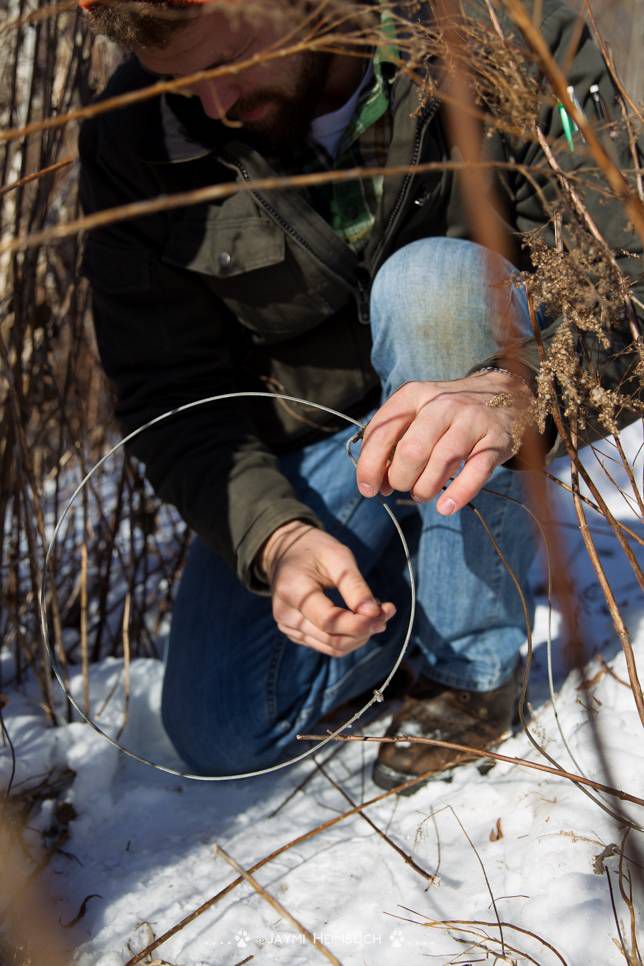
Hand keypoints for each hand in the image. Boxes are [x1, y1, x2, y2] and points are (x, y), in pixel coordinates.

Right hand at [260, 520, 395, 655]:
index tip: (385, 612)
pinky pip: (328, 645)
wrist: (285, 551)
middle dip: (365, 630)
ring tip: (378, 613)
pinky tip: (361, 617)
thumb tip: (374, 614)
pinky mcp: (296, 634)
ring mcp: (288, 627)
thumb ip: (355, 587)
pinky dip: (350, 636)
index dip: (359, 623)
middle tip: (388, 611)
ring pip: (333, 648)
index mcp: (292, 591)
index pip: (329, 621)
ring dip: (361, 636)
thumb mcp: (338, 557)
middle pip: (333, 640)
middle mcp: (285, 615)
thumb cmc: (314, 549)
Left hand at [356, 370, 533, 512]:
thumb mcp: (415, 413)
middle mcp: (442, 404)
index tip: (369, 488)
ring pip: (442, 461)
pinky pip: (476, 472)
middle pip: (411, 451)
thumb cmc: (447, 414)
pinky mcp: (496, 440)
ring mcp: (472, 420)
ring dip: (425, 488)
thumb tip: (374, 483)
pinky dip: (459, 494)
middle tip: (403, 486)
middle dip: (400, 479)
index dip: (370, 466)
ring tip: (422, 493)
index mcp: (414, 395)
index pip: (382, 432)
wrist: (502, 394)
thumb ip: (392, 442)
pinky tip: (446, 507)